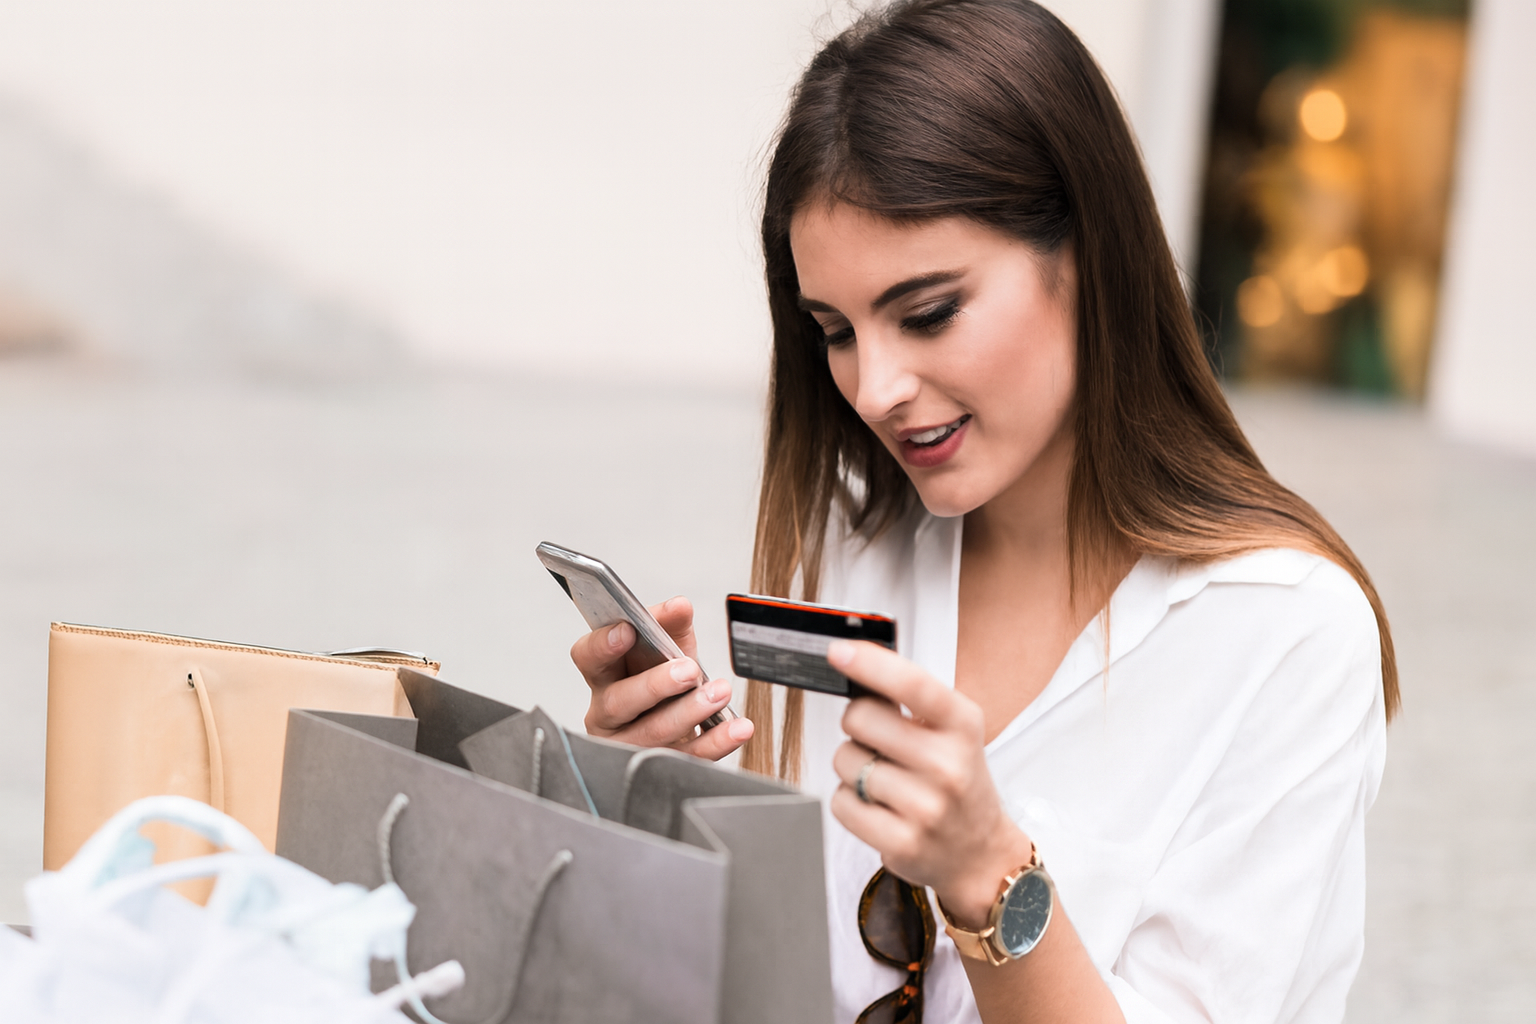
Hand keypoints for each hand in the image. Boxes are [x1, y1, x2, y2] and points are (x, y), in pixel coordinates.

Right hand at [570, 596, 753, 760]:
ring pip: (651, 734)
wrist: (678, 721)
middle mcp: (607, 713)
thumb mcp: (665, 648)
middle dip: (655, 685)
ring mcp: (628, 745)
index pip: (588, 658)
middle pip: (619, 702)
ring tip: (719, 692)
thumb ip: (669, 625)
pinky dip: (715, 743)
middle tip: (688, 670)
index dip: (602, 645)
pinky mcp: (658, 768)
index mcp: (604, 676)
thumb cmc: (662, 680)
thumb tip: (679, 606)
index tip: (627, 630)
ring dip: (689, 713)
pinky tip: (737, 727)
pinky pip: (685, 758)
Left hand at [828, 640, 1033, 927]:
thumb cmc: (957, 779)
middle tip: (875, 738)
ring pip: (845, 762)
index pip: (913, 684)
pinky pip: (841, 802)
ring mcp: (927, 808)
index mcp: (963, 725)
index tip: (837, 652)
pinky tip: (877, 806)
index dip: (870, 663)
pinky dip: (849, 800)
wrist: (980, 852)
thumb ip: (911, 699)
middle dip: (856, 724)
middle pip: (860, 720)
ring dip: (852, 766)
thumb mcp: (952, 731)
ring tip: (884, 779)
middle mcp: (949, 765)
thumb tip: (854, 661)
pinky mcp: (903, 843)